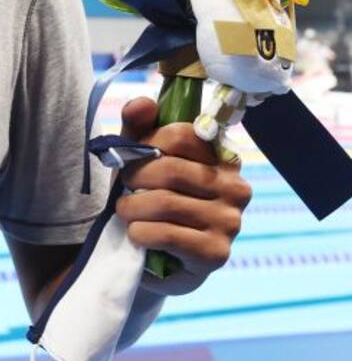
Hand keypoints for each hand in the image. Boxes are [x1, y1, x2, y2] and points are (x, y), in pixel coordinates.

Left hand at [114, 96, 252, 295]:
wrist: (151, 258)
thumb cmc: (148, 198)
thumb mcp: (139, 159)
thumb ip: (138, 128)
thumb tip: (143, 103)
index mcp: (223, 157)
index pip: (181, 134)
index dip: (145, 143)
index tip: (131, 157)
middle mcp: (236, 188)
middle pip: (169, 169)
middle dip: (133, 177)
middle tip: (124, 189)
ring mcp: (231, 222)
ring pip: (163, 203)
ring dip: (131, 208)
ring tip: (126, 212)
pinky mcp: (216, 253)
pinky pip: (166, 234)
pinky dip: (139, 233)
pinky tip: (137, 235)